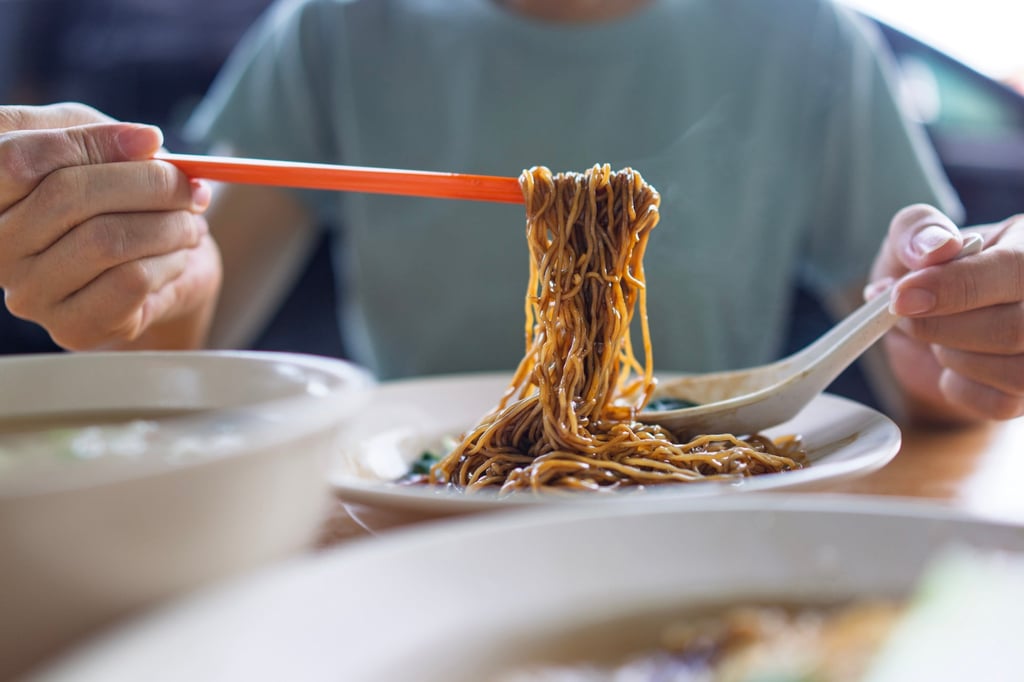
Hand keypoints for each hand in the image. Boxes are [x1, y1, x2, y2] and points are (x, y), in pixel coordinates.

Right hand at [0, 103, 220, 349]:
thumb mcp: (105, 151)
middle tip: (191, 187)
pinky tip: (176, 258)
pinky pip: (130, 281)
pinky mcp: (71, 327)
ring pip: (105, 240)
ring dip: (169, 226)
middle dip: (149, 183)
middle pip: (66, 196)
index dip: (93, 143)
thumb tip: (144, 141)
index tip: (152, 140)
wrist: (162, 274)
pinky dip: (170, 261)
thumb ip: (105, 136)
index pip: (19, 159)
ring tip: (189, 224)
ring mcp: (28, 291)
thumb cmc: (123, 201)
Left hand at [868, 204, 1023, 422]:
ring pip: (1013, 371)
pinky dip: (957, 385)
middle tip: (902, 313)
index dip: (955, 286)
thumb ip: (917, 230)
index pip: (1014, 269)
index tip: (901, 296)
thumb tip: (935, 248)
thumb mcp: (912, 241)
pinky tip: (950, 361)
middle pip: (1015, 328)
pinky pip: (997, 403)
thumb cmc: (925, 274)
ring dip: (951, 356)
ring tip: (935, 334)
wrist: (925, 322)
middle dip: (941, 327)